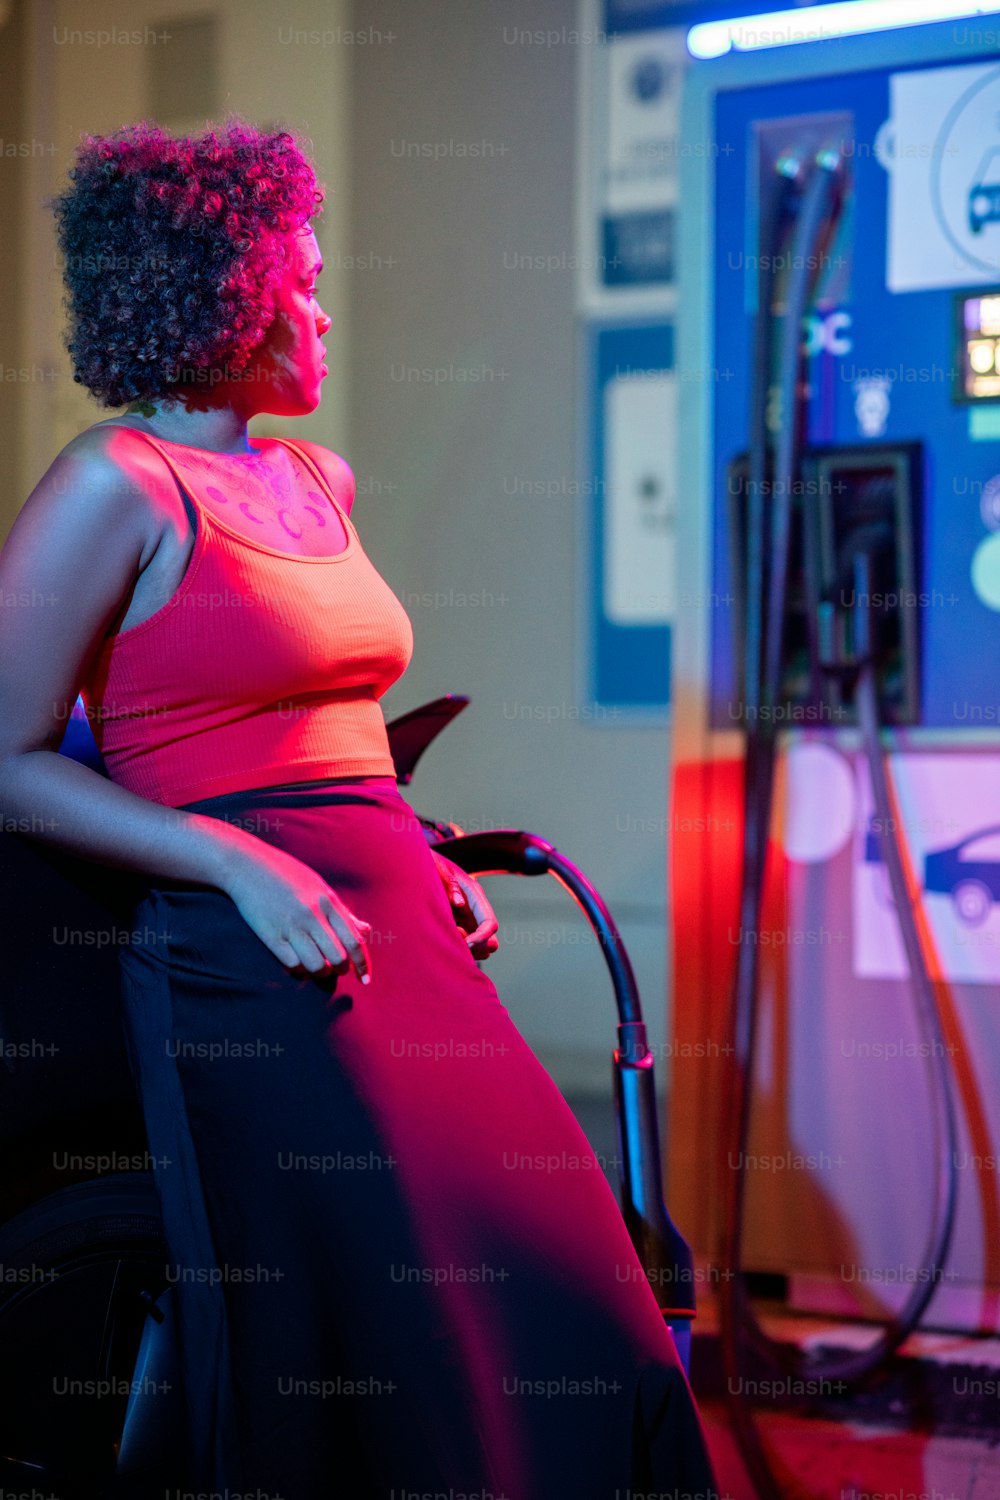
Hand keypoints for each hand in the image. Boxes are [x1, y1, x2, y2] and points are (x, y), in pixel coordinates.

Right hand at [221, 839, 372, 983]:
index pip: (354, 940)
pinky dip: (300, 968)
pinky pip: (293, 964)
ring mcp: (292, 925)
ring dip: (321, 972)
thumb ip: (342, 911)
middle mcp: (313, 915)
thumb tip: (366, 930)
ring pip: (317, 965)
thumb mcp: (320, 886)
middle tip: (335, 968)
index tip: (365, 980)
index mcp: (328, 901)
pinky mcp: (271, 935)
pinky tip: (298, 961)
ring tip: (317, 966)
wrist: (248, 866)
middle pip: (338, 957)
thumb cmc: (287, 874)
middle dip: (341, 970)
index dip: (362, 964)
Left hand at [430, 850, 499, 961]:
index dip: (481, 938)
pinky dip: (457, 949)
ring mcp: (466, 918)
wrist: (417, 862)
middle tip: (451, 942)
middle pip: (490, 940)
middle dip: (475, 948)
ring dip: (466, 951)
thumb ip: (449, 884)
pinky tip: (439, 940)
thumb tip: (459, 903)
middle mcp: (474, 909)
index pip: (490, 923)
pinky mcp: (455, 924)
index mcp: (474, 895)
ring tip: (443, 939)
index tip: (465, 944)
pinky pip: (464, 945)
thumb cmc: (430, 863)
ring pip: (479, 946)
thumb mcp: (438, 869)